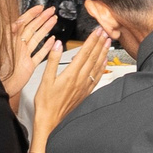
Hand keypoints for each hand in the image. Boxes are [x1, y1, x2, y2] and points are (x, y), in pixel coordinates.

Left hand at [0, 6, 57, 95]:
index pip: (24, 22)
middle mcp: (18, 46)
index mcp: (11, 40)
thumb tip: (18, 22)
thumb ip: (11, 34)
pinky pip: (39, 54)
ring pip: (37, 39)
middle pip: (33, 28)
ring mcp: (24, 55)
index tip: (40, 7)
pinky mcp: (28, 66)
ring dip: (46, 29)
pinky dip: (46, 47)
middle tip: (51, 11)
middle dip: (43, 18)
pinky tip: (52, 41)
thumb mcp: (3, 48)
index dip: (32, 14)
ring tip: (54, 20)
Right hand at [29, 28, 113, 142]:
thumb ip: (52, 60)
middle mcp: (80, 80)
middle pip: (93, 57)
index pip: (84, 53)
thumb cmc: (45, 103)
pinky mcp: (85, 93)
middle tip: (105, 31)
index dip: (91, 40)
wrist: (51, 122)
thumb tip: (57, 44)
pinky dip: (102, 68)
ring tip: (108, 42)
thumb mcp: (45, 79)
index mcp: (70, 74)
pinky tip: (105, 62)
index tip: (97, 30)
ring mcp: (84, 87)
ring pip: (97, 66)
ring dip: (103, 53)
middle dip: (99, 43)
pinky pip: (97, 77)